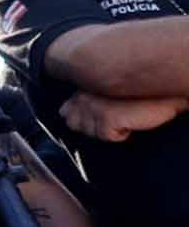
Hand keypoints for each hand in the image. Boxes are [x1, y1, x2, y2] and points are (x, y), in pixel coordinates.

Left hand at [60, 92, 187, 142]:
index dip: (80, 120)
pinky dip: (122, 133)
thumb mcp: (105, 93)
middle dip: (92, 126)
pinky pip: (109, 137)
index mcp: (81, 89)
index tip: (100, 117)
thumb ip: (86, 101)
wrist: (160, 93)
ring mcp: (93, 107)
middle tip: (113, 117)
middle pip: (74, 125)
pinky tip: (131, 121)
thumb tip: (67, 115)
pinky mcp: (106, 118)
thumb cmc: (137, 94)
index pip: (65, 112)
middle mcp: (82, 97)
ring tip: (124, 116)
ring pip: (92, 133)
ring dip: (108, 130)